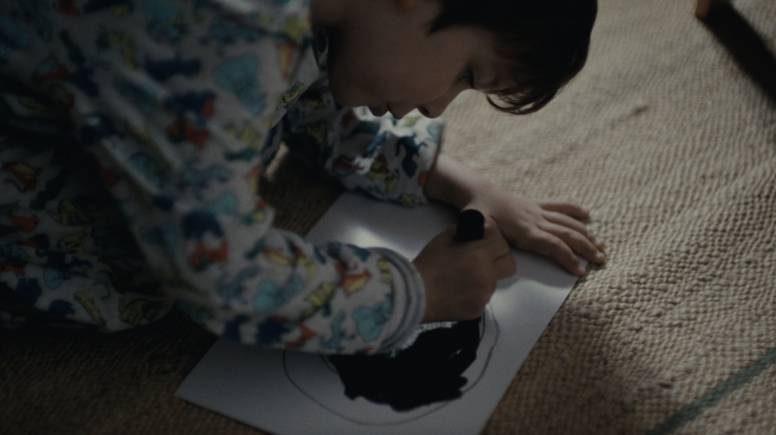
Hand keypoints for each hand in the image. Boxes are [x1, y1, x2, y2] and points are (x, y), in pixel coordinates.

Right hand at [413, 216, 515, 322]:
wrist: (414, 296)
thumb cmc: (427, 264)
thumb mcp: (443, 239)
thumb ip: (463, 232)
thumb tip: (474, 232)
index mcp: (480, 256)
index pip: (501, 242)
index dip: (493, 237)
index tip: (483, 235)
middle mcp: (487, 276)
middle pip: (509, 264)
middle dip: (499, 256)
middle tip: (484, 255)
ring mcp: (484, 296)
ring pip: (494, 281)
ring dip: (484, 275)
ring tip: (463, 276)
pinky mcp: (478, 310)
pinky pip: (482, 296)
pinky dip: (474, 291)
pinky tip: (457, 290)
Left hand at [424, 154, 605, 276]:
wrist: (478, 193)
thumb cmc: (478, 216)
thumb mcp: (483, 233)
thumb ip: (490, 245)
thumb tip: (491, 259)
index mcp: (525, 231)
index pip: (554, 246)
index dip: (568, 259)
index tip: (580, 272)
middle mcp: (536, 220)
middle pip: (568, 235)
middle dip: (587, 249)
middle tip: (602, 261)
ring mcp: (538, 212)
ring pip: (568, 223)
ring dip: (587, 234)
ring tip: (601, 246)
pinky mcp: (536, 205)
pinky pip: (560, 207)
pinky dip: (575, 211)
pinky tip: (587, 216)